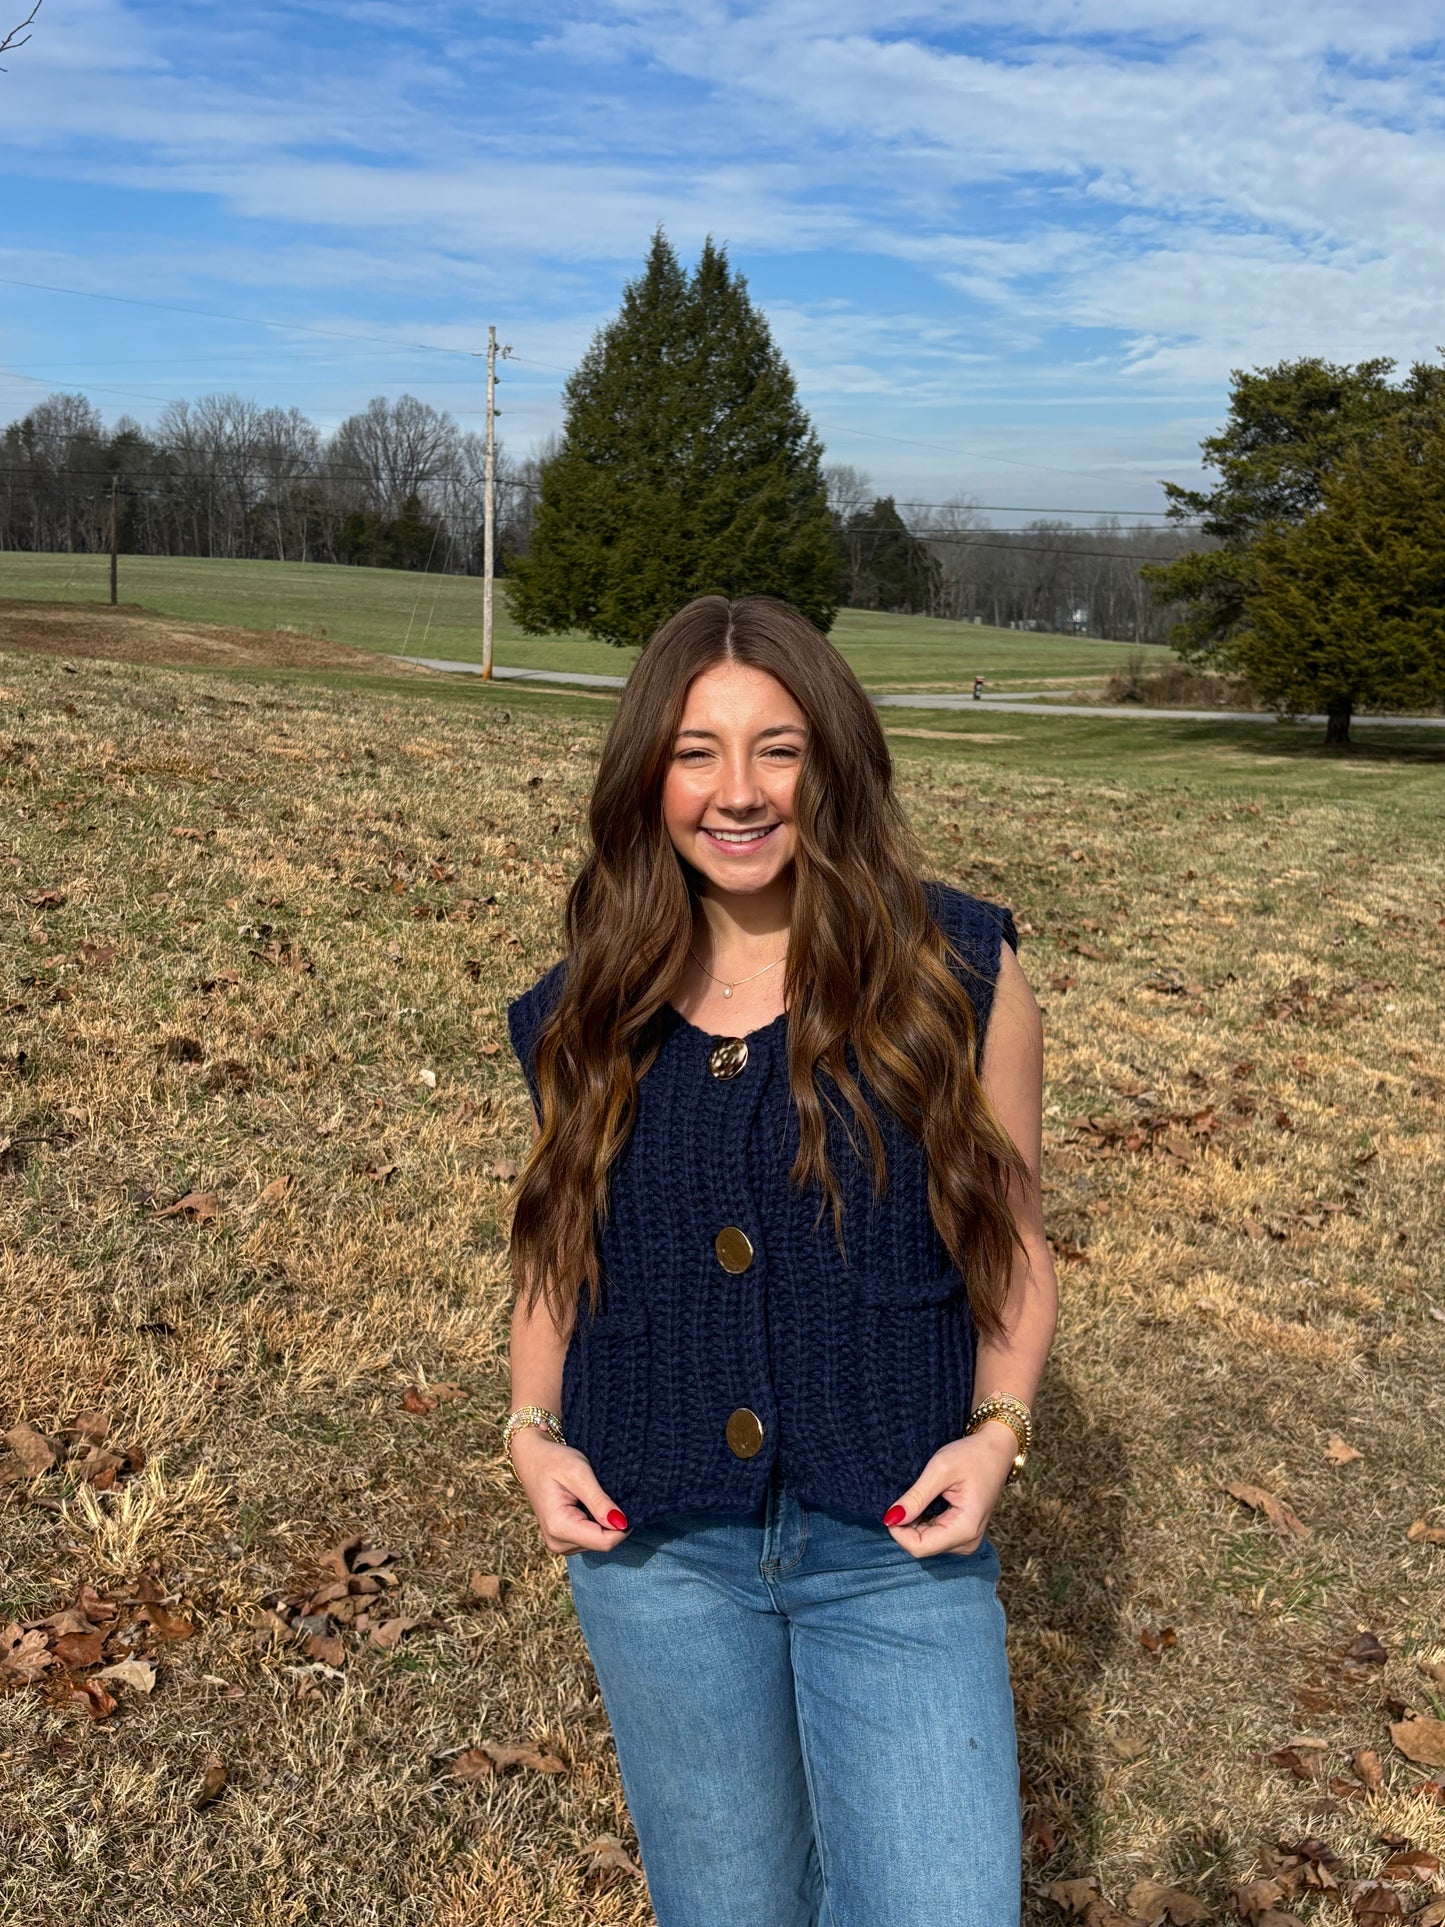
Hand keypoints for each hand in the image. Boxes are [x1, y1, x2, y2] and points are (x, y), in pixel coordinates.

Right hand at [509, 1426, 630, 1554]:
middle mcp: (558, 1542)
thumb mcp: (579, 1473)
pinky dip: (597, 1522)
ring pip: (599, 1542)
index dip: (623, 1527)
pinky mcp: (563, 1540)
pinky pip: (591, 1538)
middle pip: (603, 1543)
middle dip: (613, 1523)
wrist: (532, 1458)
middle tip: (608, 1494)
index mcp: (559, 1527)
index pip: (604, 1542)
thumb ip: (599, 1501)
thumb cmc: (554, 1461)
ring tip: (594, 1496)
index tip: (629, 1503)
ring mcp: (559, 1544)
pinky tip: (590, 1504)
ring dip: (605, 1522)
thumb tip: (622, 1524)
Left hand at [881, 1423, 1017, 1558]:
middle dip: (906, 1525)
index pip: (919, 1548)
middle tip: (906, 1495)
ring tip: (920, 1495)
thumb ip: (915, 1497)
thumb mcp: (940, 1470)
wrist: (996, 1451)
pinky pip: (933, 1535)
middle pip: (921, 1546)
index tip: (890, 1508)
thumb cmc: (972, 1456)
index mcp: (965, 1529)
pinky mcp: (962, 1535)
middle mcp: (967, 1542)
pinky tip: (926, 1501)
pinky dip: (922, 1521)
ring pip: (925, 1542)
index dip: (898, 1531)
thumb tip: (890, 1519)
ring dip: (914, 1523)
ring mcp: (966, 1540)